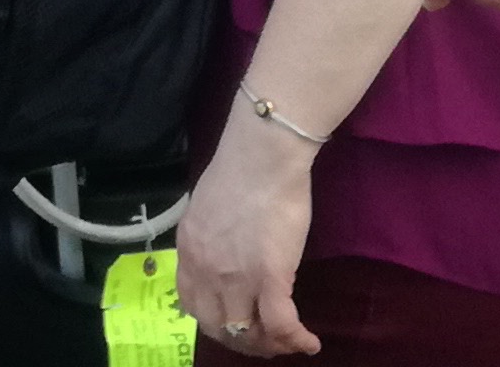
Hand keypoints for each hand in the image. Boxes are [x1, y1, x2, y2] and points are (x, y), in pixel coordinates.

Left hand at [174, 117, 319, 355]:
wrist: (264, 154)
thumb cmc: (242, 168)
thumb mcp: (207, 206)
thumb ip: (210, 235)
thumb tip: (224, 249)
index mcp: (189, 251)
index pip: (191, 304)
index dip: (213, 321)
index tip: (233, 322)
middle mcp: (205, 271)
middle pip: (217, 326)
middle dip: (240, 340)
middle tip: (263, 340)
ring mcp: (235, 277)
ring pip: (247, 332)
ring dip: (269, 344)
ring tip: (288, 342)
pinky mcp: (270, 277)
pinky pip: (281, 324)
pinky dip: (296, 340)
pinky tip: (310, 342)